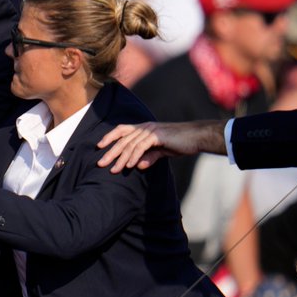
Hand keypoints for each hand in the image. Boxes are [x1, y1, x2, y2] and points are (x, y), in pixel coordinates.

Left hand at [96, 120, 226, 172]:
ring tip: (114, 169)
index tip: (99, 146)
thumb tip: (139, 166)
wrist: (196, 138)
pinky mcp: (157, 135)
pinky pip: (141, 147)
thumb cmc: (180, 143)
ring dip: (121, 158)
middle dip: (110, 152)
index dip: (109, 136)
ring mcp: (150, 130)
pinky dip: (134, 156)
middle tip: (100, 164)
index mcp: (144, 128)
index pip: (121, 130)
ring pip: (130, 144)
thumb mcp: (162, 151)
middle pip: (122, 139)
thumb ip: (149, 157)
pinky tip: (130, 165)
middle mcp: (144, 127)